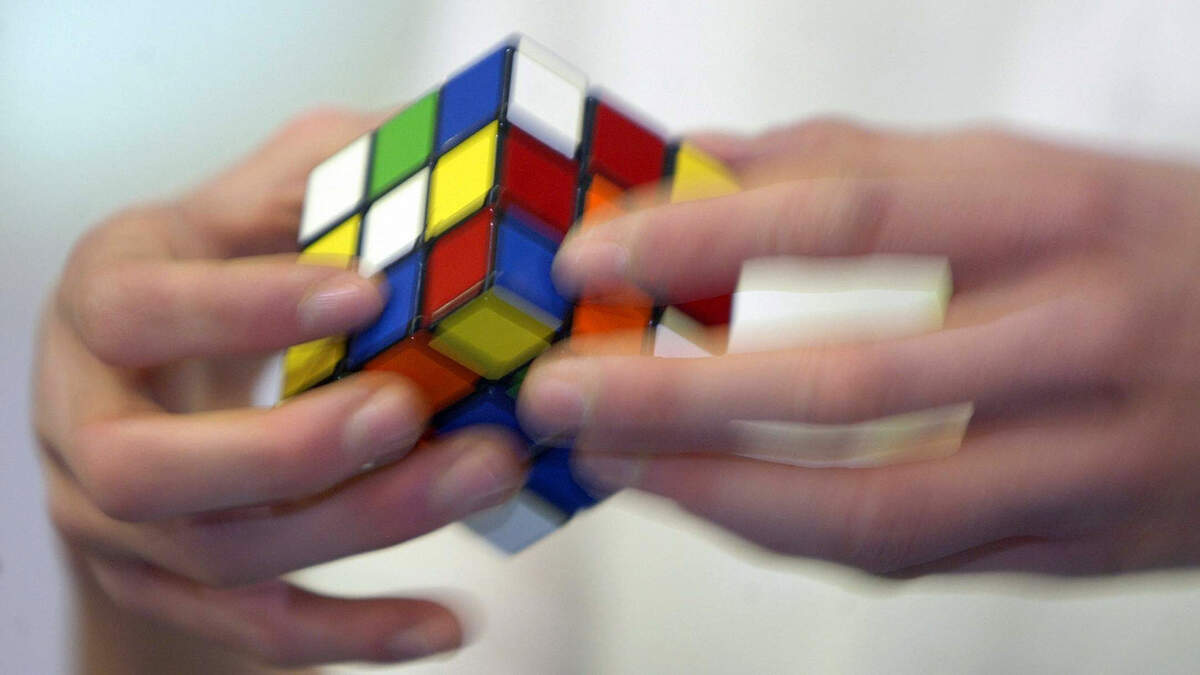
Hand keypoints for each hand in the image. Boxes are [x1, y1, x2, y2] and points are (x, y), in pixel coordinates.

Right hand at [33, 110, 526, 666]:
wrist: (163, 367)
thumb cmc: (228, 265)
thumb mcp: (260, 194)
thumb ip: (325, 171)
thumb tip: (435, 145)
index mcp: (106, 299)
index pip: (142, 310)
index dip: (247, 307)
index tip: (368, 290)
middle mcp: (85, 419)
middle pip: (148, 468)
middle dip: (287, 450)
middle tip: (411, 409)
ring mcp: (116, 520)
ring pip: (216, 556)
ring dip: (359, 527)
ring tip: (482, 474)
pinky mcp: (169, 585)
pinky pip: (254, 629)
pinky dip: (354, 633)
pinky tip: (448, 621)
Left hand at [519, 119, 1199, 574]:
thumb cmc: (1147, 242)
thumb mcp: (1022, 169)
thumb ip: (855, 165)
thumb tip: (693, 161)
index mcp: (1062, 211)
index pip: (853, 216)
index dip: (704, 237)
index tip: (590, 258)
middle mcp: (1085, 337)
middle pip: (851, 380)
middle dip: (680, 396)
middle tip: (562, 394)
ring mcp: (1097, 459)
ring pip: (881, 504)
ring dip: (724, 492)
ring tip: (616, 463)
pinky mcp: (1087, 544)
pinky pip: (918, 554)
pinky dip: (797, 531)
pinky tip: (715, 500)